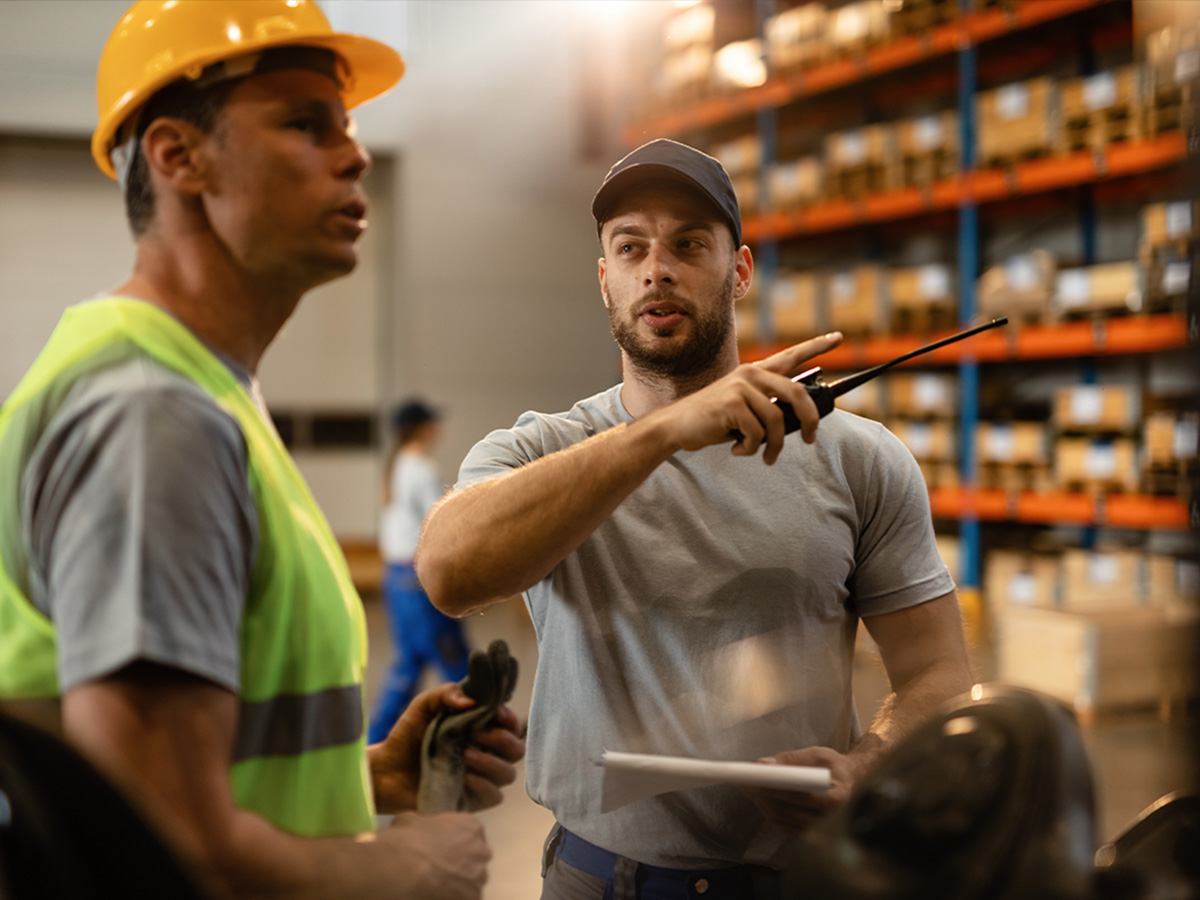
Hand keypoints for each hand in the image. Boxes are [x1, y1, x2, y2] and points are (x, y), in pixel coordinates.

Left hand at [369, 682, 523, 813]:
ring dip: (492, 762)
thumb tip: (472, 702)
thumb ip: (447, 693)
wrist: (385, 771)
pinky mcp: (471, 800)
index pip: (511, 725)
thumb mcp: (424, 706)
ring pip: (509, 774)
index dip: (510, 719)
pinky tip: (464, 776)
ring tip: (465, 754)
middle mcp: (486, 754)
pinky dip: (484, 785)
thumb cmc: (406, 736)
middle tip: (476, 734)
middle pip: (517, 750)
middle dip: (502, 740)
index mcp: (480, 730)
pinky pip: (494, 796)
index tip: (495, 713)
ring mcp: (480, 778)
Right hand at [380, 810, 490, 899]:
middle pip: (475, 858)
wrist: (407, 869)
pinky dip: (455, 897)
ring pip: (472, 881)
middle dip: (461, 864)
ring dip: (459, 884)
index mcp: (471, 826)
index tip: (442, 850)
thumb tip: (415, 826)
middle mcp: (481, 849)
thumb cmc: (409, 840)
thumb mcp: (408, 821)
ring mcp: (479, 876)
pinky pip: (466, 897)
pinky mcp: (473, 897)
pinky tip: (438, 894)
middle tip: (440, 869)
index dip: (455, 843)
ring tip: (439, 886)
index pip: (470, 834)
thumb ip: (421, 823)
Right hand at [649, 332, 841, 464]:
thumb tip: (800, 423)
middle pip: (796, 393)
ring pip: (777, 421)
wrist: (676, 426)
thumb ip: (768, 408)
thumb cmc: (713, 421)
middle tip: (809, 439)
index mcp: (755, 373)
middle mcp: (750, 374)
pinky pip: (757, 433)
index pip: (790, 356)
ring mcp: (740, 387)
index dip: (816, 346)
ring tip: (765, 455)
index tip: (838, 337)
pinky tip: (738, 449)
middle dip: (809, 420)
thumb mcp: (743, 409)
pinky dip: (751, 448)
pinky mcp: (731, 404)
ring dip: (774, 445)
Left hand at [743, 745, 864, 831]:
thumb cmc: (834, 766)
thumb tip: (764, 764)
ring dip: (765, 807)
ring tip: (749, 790)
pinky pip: (786, 828)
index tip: (761, 782)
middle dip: (768, 798)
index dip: (781, 791)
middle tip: (747, 785)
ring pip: (787, 822)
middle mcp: (831, 819)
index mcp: (837, 798)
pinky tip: (759, 801)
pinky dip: (771, 814)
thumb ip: (791, 759)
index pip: (805, 798)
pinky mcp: (811, 833)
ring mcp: (821, 829)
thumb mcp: (817, 755)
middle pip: (793, 812)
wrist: (850, 781)